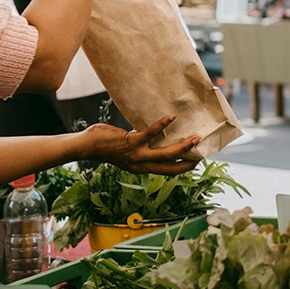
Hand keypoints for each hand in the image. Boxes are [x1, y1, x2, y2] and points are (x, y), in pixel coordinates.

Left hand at [81, 115, 198, 174]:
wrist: (88, 146)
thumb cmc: (105, 145)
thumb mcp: (127, 152)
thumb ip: (140, 147)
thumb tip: (154, 135)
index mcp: (141, 168)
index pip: (166, 171)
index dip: (182, 168)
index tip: (195, 161)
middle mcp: (141, 165)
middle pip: (171, 167)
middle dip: (188, 161)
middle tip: (201, 152)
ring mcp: (137, 155)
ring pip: (166, 154)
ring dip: (182, 147)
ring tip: (195, 137)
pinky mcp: (132, 142)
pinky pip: (151, 134)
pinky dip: (162, 125)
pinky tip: (171, 117)